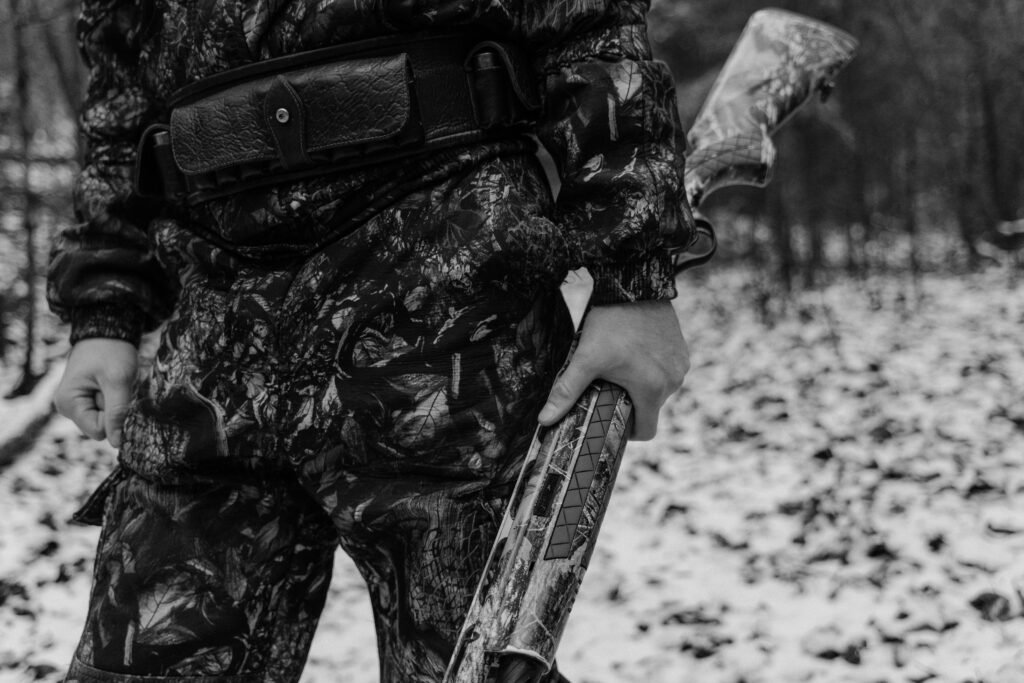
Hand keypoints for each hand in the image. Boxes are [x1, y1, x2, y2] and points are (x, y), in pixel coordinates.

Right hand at [54, 339, 138, 447]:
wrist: (107, 332)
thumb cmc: (111, 351)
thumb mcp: (118, 380)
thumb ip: (117, 412)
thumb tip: (117, 443)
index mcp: (68, 404)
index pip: (99, 431)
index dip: (114, 417)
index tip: (115, 393)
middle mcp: (67, 408)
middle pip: (101, 427)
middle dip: (114, 409)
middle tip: (113, 385)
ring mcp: (76, 404)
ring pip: (105, 419)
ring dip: (115, 403)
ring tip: (112, 383)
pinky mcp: (86, 400)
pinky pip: (105, 410)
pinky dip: (114, 399)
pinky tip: (111, 384)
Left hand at [537, 300, 688, 440]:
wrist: (633, 285)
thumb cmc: (610, 323)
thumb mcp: (585, 358)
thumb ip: (566, 392)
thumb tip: (544, 420)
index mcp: (652, 389)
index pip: (646, 431)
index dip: (628, 431)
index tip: (612, 419)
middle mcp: (673, 380)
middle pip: (651, 408)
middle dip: (630, 403)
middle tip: (609, 387)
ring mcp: (681, 364)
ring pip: (659, 389)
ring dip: (642, 385)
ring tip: (621, 367)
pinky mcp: (682, 349)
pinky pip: (668, 370)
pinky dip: (653, 369)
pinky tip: (635, 354)